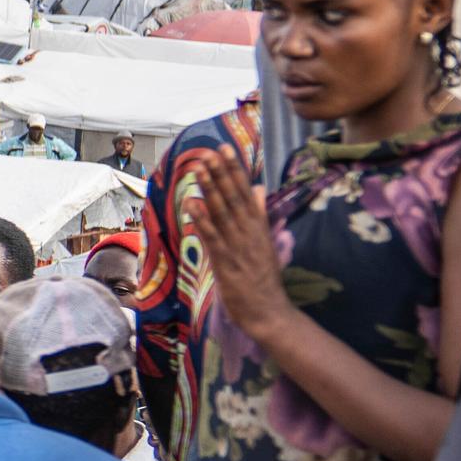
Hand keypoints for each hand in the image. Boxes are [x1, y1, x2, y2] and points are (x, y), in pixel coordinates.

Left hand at [179, 148, 287, 332]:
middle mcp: (249, 232)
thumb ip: (259, 214)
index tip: (225, 150)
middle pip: (233, 198)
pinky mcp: (226, 262)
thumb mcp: (265, 242)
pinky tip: (191, 204)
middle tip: (210, 151)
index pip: (245, 192)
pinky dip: (202, 220)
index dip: (234, 170)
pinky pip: (212, 237)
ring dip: (210, 191)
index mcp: (258, 226)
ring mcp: (237, 247)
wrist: (268, 311)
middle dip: (221, 174)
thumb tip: (258, 188)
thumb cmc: (263, 278)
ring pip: (222, 213)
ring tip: (199, 169)